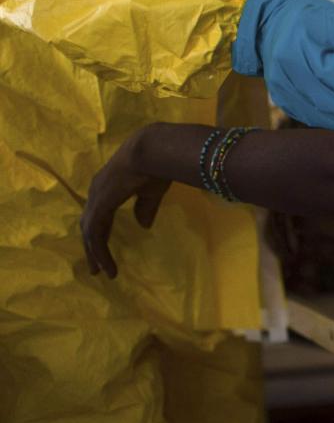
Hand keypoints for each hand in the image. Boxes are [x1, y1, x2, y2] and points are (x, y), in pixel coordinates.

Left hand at [80, 130, 169, 278]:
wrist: (152, 150)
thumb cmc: (156, 165)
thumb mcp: (152, 191)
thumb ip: (145, 207)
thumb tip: (143, 225)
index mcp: (108, 186)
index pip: (99, 214)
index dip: (100, 233)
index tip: (103, 250)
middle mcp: (97, 191)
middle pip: (89, 225)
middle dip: (92, 247)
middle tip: (96, 268)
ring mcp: (96, 198)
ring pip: (90, 232)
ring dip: (95, 253)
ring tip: (101, 272)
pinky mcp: (100, 205)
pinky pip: (95, 234)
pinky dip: (99, 251)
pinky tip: (106, 265)